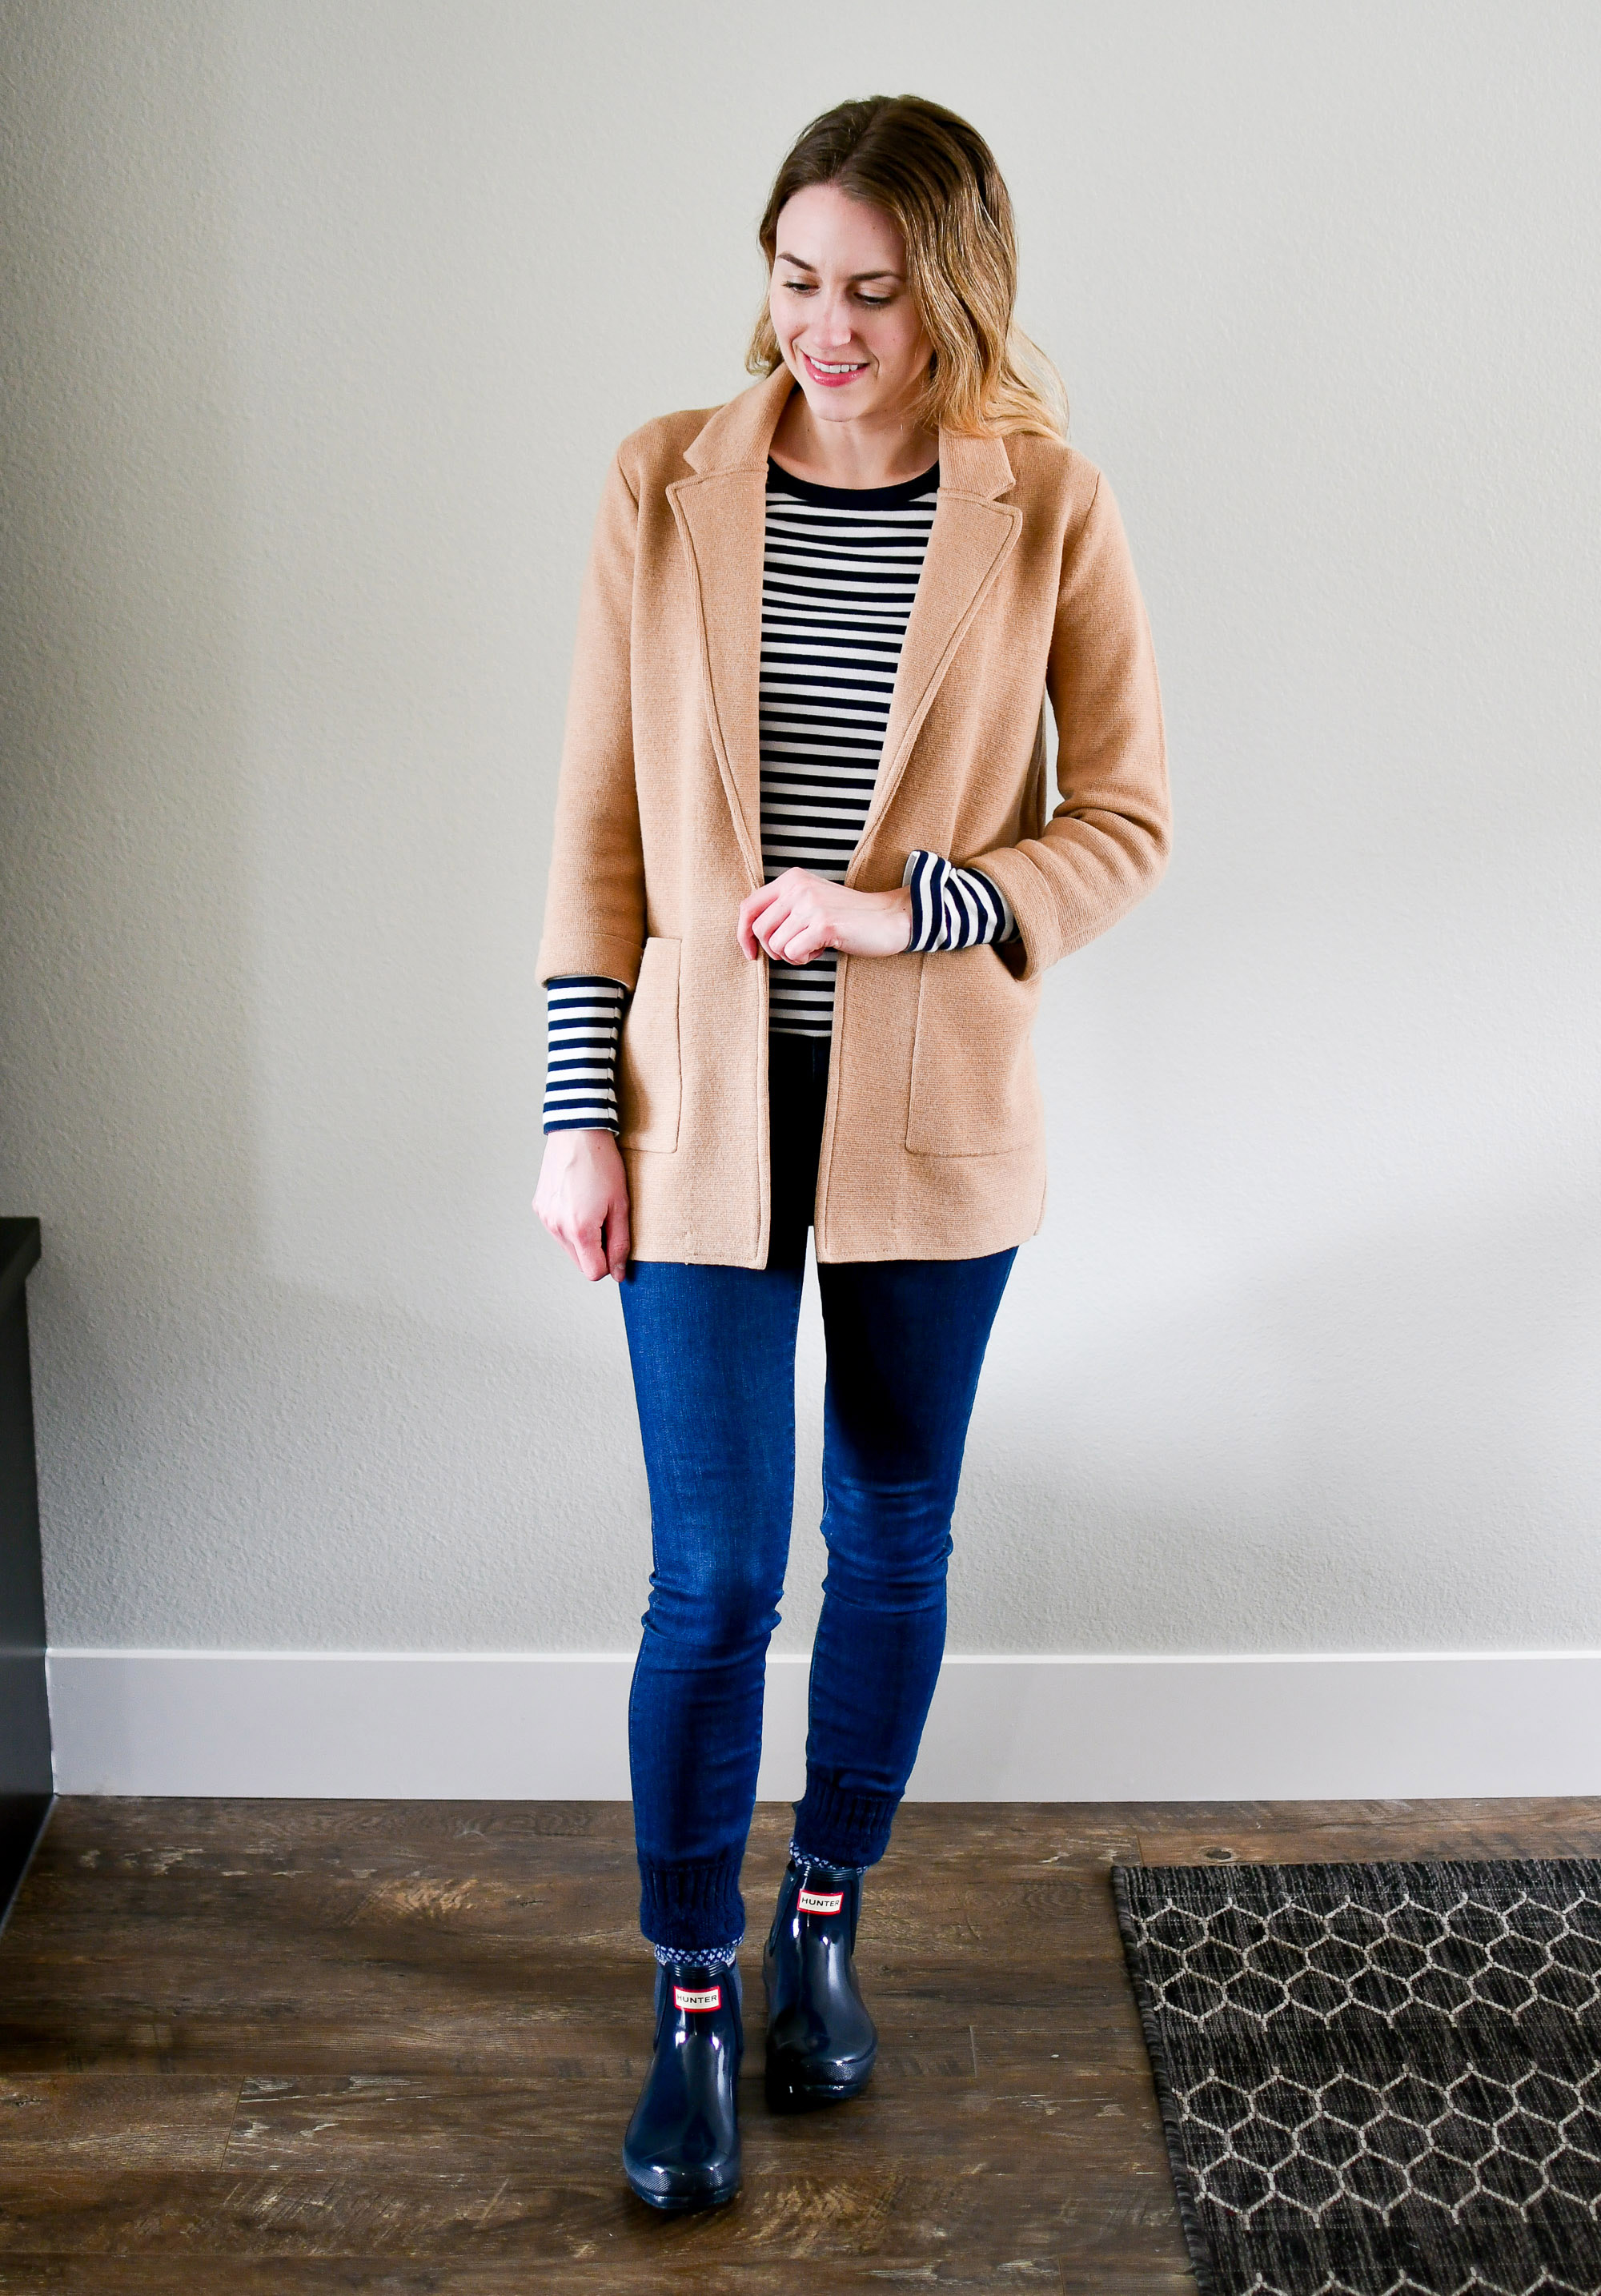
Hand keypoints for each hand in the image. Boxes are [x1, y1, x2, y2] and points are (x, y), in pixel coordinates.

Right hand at [534, 1128, 630, 1280]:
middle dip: (596, 1251)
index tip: (615, 1243)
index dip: (609, 1263)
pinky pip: (557, 1229)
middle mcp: (556, 1227)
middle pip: (580, 1263)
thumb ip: (620, 1243)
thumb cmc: (602, 1165)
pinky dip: (569, 1224)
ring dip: (582, 1238)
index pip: (593, 1272)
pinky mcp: (539, 1207)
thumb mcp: (621, 1205)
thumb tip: (617, 1273)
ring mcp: (545, 1217)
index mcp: (579, 1230)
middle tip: (606, 1220)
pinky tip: (578, 1200)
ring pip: (568, 1247)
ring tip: (592, 1207)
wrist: (577, 1132)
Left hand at [738, 869, 912, 964]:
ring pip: (776, 945)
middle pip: (759, 930)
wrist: (888, 918)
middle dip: (773, 950)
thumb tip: (750, 933)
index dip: (742, 934)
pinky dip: (805, 960)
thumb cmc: (848, 916)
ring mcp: (810, 905)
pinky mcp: (823, 924)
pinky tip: (822, 950)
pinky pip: (794, 953)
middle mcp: (798, 887)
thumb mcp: (811, 901)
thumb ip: (783, 908)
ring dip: (792, 956)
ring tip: (813, 947)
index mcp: (791, 879)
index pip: (748, 906)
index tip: (750, 952)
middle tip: (796, 950)